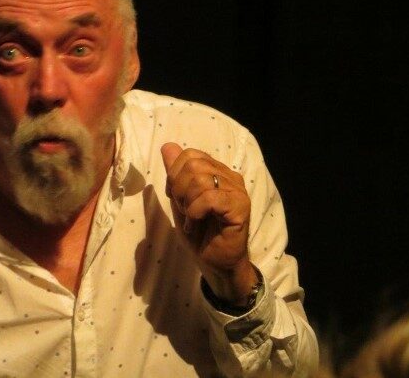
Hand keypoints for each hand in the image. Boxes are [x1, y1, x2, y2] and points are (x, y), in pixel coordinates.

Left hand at [161, 142, 257, 304]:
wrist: (215, 262)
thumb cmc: (199, 233)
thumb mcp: (180, 200)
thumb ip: (174, 174)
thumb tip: (168, 146)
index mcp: (217, 171)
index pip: (189, 154)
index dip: (175, 175)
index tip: (177, 198)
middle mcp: (230, 176)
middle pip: (193, 164)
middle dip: (179, 188)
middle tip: (185, 209)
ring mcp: (237, 190)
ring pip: (200, 179)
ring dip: (188, 202)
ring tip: (192, 218)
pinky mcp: (240, 207)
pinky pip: (209, 198)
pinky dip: (195, 212)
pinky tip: (196, 223)